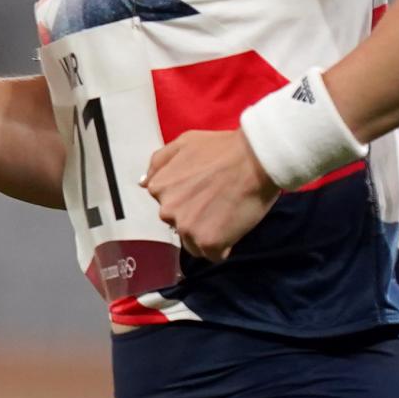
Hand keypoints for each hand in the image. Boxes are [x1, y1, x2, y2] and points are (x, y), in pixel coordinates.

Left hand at [143, 128, 279, 262]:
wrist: (255, 159)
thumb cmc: (222, 148)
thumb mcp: (183, 143)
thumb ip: (159, 162)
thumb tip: (143, 183)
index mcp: (158, 188)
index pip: (168, 206)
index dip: (189, 201)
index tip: (205, 192)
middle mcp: (166, 211)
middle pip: (179, 226)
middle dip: (196, 219)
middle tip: (219, 203)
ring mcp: (186, 229)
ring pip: (194, 243)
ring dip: (208, 236)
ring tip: (227, 216)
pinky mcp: (208, 243)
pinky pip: (214, 254)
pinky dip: (224, 246)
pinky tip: (234, 228)